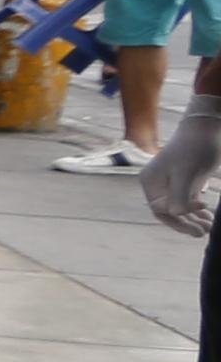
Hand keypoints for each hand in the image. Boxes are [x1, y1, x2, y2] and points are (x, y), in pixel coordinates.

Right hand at [151, 99, 220, 235]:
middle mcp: (159, 186)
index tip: (202, 207)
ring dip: (194, 219)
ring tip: (209, 228)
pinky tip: (209, 218)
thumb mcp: (185, 172)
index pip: (161, 209)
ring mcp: (173, 185)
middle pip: (169, 213)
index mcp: (151, 183)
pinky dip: (198, 211)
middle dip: (186, 223)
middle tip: (203, 233)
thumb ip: (179, 195)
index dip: (179, 214)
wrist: (206, 128)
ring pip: (181, 210)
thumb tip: (174, 214)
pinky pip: (189, 203)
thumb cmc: (193, 148)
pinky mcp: (187, 183)